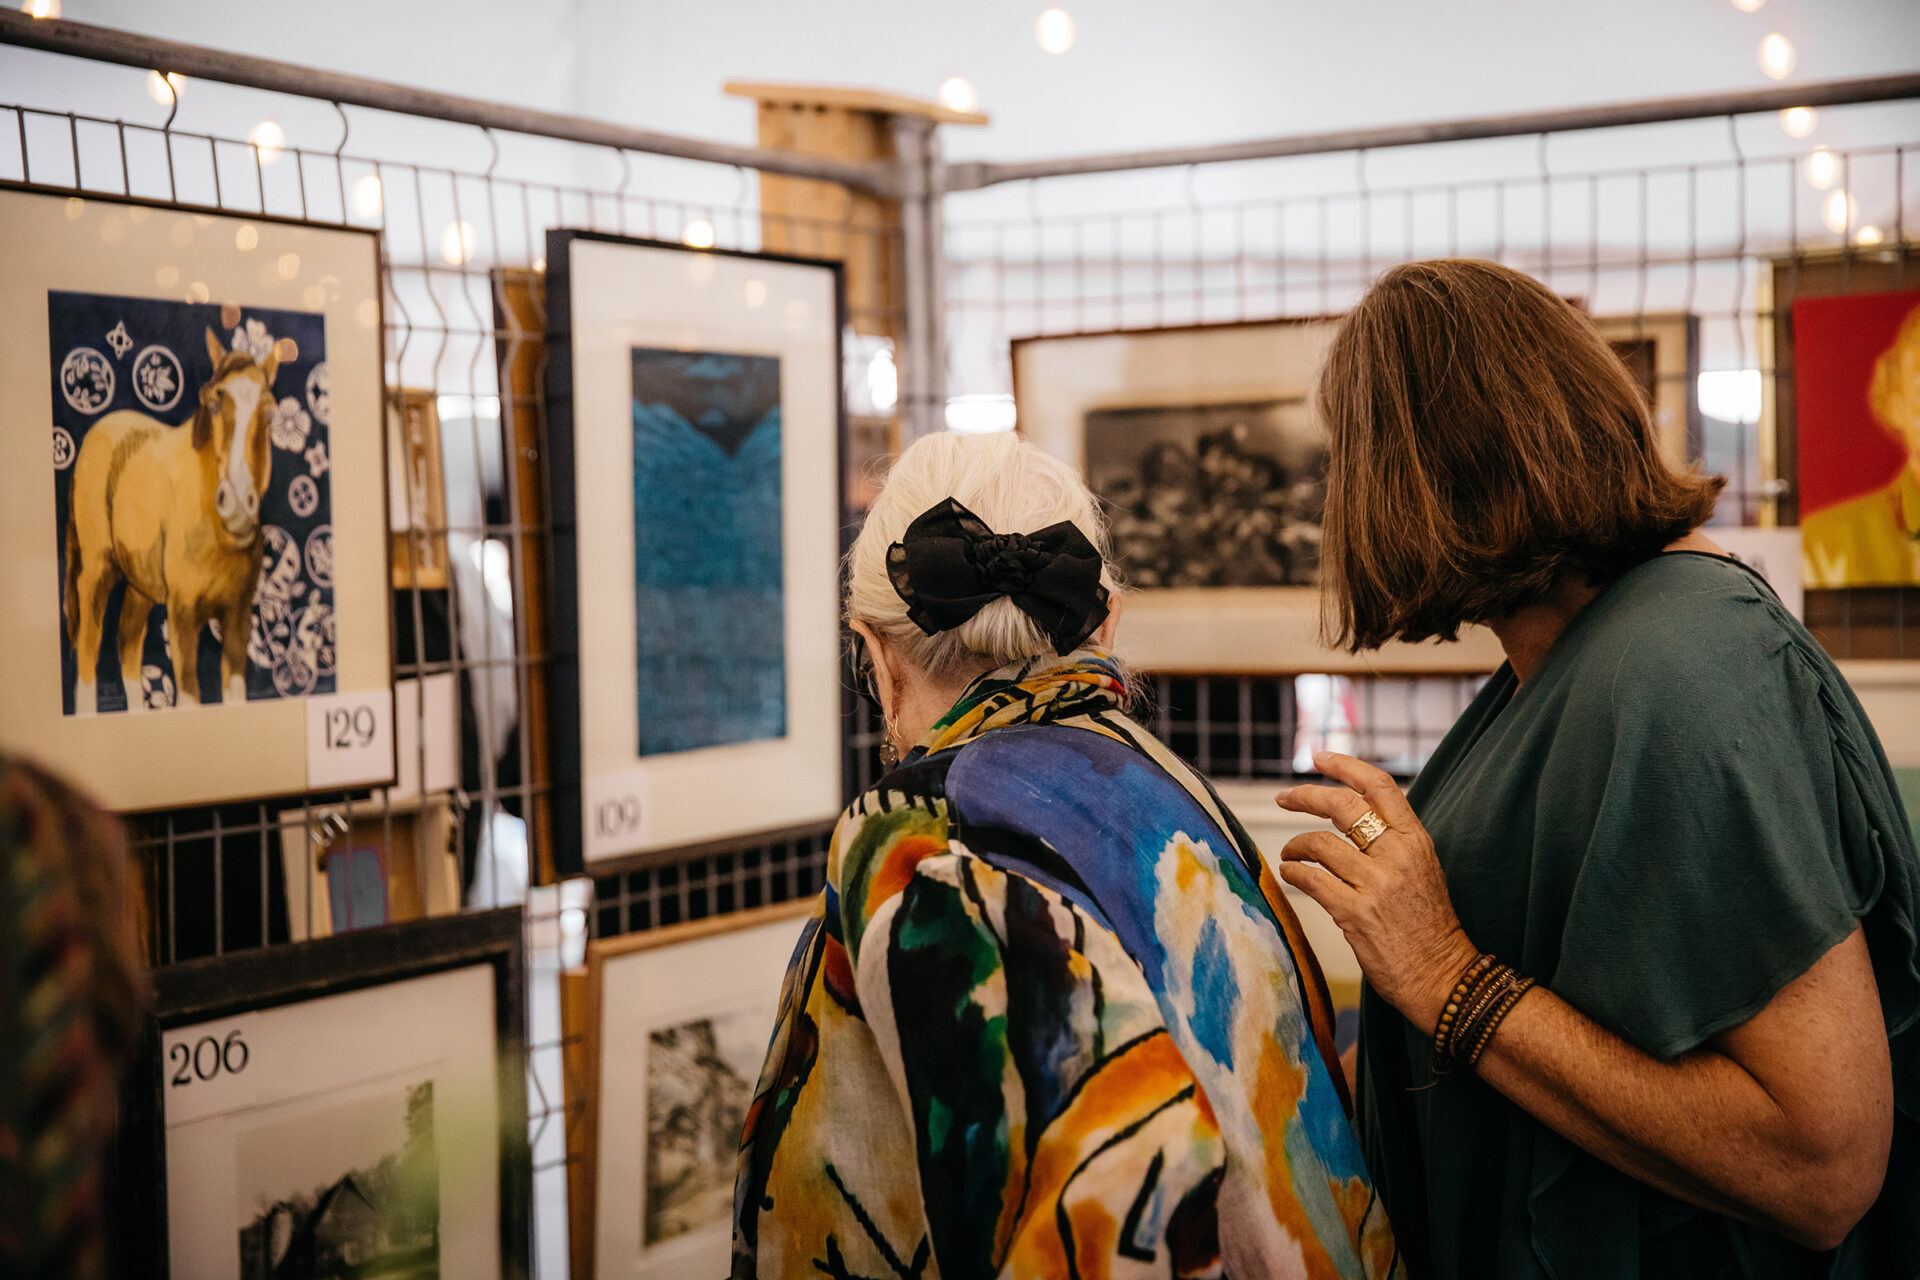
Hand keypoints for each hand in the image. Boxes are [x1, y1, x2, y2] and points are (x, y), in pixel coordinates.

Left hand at [1276, 751, 1480, 1034]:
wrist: (1443, 978)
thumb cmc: (1429, 927)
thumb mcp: (1422, 870)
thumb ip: (1392, 842)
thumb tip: (1351, 816)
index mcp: (1416, 840)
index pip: (1380, 786)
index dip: (1345, 765)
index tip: (1319, 757)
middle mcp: (1397, 855)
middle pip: (1342, 805)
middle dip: (1306, 795)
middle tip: (1284, 797)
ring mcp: (1376, 884)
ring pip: (1319, 843)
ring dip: (1295, 845)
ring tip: (1291, 853)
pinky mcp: (1355, 913)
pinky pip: (1311, 879)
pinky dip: (1294, 872)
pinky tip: (1292, 874)